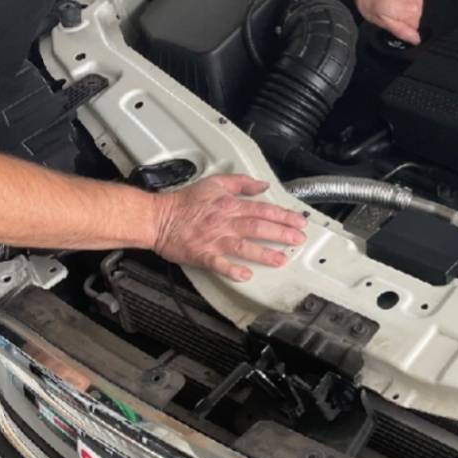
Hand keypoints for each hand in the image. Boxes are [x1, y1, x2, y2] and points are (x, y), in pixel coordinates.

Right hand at [151, 174, 306, 280]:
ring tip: (281, 260)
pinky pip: (219, 264)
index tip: (299, 222)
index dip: (283, 215)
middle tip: (298, 240)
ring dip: (263, 253)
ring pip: (243, 246)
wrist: (157, 217)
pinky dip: (232, 270)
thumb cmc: (183, 202)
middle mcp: (224, 222)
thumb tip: (262, 185)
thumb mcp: (214, 183)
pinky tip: (246, 275)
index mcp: (229, 205)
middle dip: (281, 233)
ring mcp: (214, 239)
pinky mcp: (202, 254)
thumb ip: (240, 183)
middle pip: (258, 226)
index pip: (262, 209)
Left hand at [346, 0, 422, 44]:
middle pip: (415, 15)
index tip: (389, 18)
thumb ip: (401, 31)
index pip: (413, 28)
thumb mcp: (381, 20)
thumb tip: (416, 39)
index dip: (400, 25)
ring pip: (415, 2)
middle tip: (387, 8)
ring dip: (405, 2)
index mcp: (412, 11)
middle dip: (403, 14)